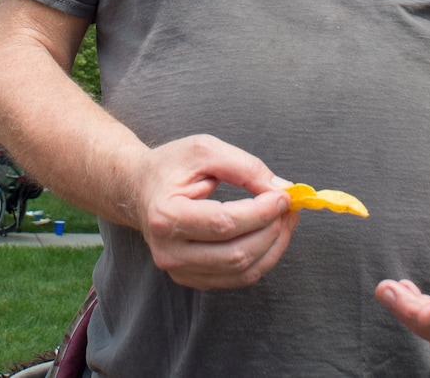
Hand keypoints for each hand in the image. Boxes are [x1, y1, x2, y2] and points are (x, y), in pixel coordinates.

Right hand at [136, 133, 298, 288]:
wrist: (141, 189)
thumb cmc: (171, 166)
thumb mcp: (204, 150)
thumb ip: (244, 166)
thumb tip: (280, 188)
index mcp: (166, 216)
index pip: (224, 224)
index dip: (260, 212)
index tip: (284, 196)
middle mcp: (169, 251)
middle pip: (235, 253)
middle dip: (272, 229)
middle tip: (289, 206)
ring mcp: (179, 270)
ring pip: (241, 271)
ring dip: (273, 245)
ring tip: (285, 218)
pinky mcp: (191, 278)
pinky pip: (237, 279)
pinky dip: (262, 258)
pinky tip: (270, 233)